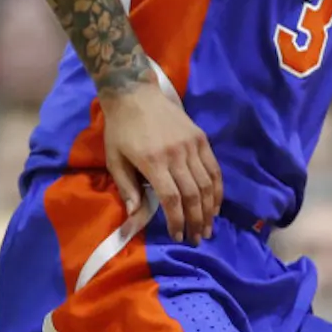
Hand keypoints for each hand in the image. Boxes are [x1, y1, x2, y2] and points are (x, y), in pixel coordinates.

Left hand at [100, 81, 222, 244]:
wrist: (134, 93)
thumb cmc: (120, 129)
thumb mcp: (114, 159)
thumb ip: (126, 187)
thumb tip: (136, 214)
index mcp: (153, 162)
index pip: (172, 199)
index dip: (177, 221)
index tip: (178, 237)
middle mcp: (176, 154)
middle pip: (192, 195)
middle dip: (196, 221)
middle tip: (197, 238)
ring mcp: (191, 145)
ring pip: (207, 184)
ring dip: (209, 209)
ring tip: (208, 227)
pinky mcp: (200, 138)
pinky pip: (213, 168)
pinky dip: (217, 189)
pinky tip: (215, 204)